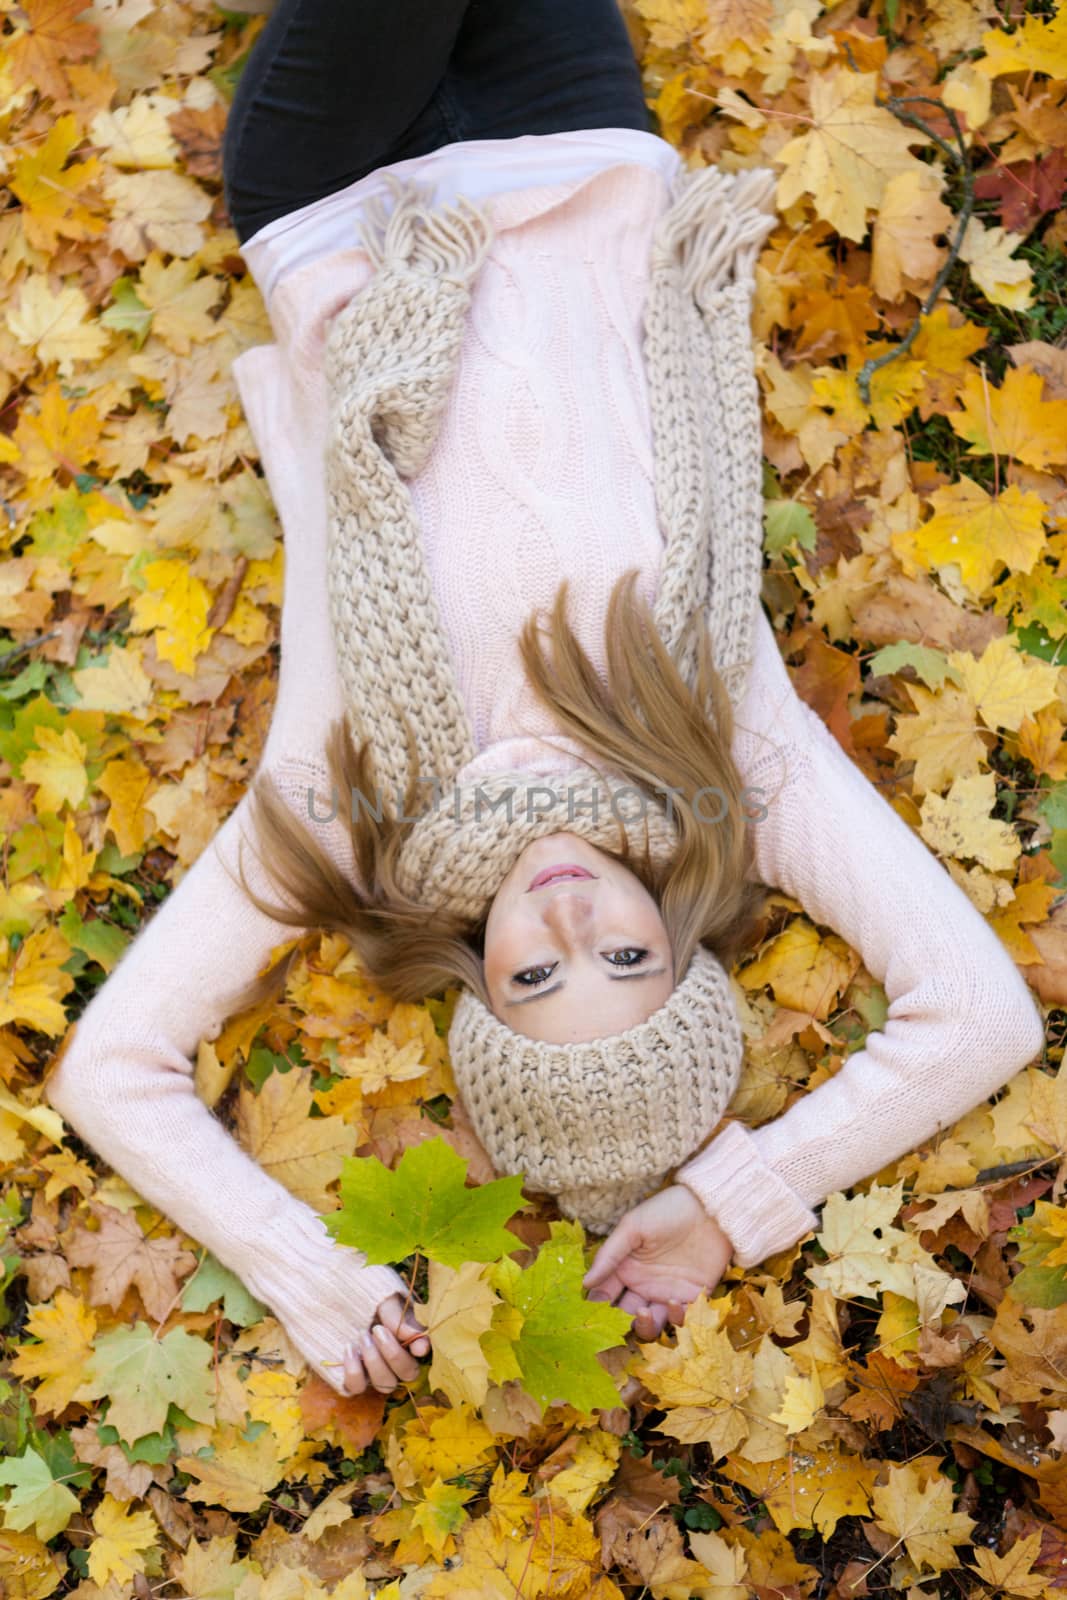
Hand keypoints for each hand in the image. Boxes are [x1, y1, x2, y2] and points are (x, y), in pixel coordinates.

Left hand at [342, 1292, 429, 1394]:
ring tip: (362, 1336)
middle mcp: (398, 1362)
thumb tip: (413, 1336)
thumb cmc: (368, 1300)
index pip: (425, 1349)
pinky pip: (357, 1388)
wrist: (342, 1303)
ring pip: (385, 1384)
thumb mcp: (384, 1301)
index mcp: (411, 1338)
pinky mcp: (355, 1379)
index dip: (422, 1350)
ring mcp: (377, 1373)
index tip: (417, 1347)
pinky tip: (350, 1349)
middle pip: (409, 1373)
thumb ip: (397, 1317)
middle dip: (393, 1354)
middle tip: (377, 1329)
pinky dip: (354, 1371)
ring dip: (374, 1361)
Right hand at [582, 1184, 734, 1340]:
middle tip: (617, 1322)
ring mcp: (667, 1293)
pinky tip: (671, 1302)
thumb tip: (585, 1283)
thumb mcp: (632, 1227)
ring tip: (644, 1311)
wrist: (710, 1208)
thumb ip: (609, 1255)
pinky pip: (681, 1320)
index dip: (596, 1308)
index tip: (590, 1315)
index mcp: (625, 1269)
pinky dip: (674, 1318)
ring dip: (644, 1326)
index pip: (604, 1296)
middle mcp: (643, 1285)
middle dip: (618, 1324)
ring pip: (651, 1325)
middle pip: (624, 1316)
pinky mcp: (693, 1298)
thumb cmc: (667, 1211)